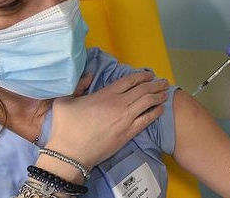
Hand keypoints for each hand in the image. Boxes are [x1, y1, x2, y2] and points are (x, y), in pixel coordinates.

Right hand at [45, 71, 169, 169]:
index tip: (149, 75)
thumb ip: (77, 85)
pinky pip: (147, 120)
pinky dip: (155, 112)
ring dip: (158, 96)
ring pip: (147, 103)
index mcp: (105, 94)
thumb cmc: (65, 128)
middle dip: (155, 85)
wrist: (70, 154)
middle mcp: (118, 104)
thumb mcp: (64, 100)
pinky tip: (161, 109)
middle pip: (143, 90)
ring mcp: (125, 119)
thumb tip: (89, 75)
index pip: (129, 81)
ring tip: (165, 93)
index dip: (142, 76)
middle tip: (163, 82)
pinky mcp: (128, 134)